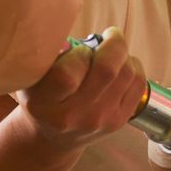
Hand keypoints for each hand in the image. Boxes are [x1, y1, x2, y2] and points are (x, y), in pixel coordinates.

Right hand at [15, 27, 146, 150]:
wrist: (56, 137)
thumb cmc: (42, 99)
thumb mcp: (32, 79)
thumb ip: (47, 58)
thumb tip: (73, 33)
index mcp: (46, 105)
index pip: (67, 75)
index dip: (79, 53)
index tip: (80, 48)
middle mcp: (76, 116)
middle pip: (107, 71)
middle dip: (113, 44)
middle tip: (109, 35)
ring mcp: (102, 120)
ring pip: (127, 74)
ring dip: (125, 55)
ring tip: (114, 52)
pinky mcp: (121, 120)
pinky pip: (139, 83)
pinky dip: (134, 66)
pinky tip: (122, 65)